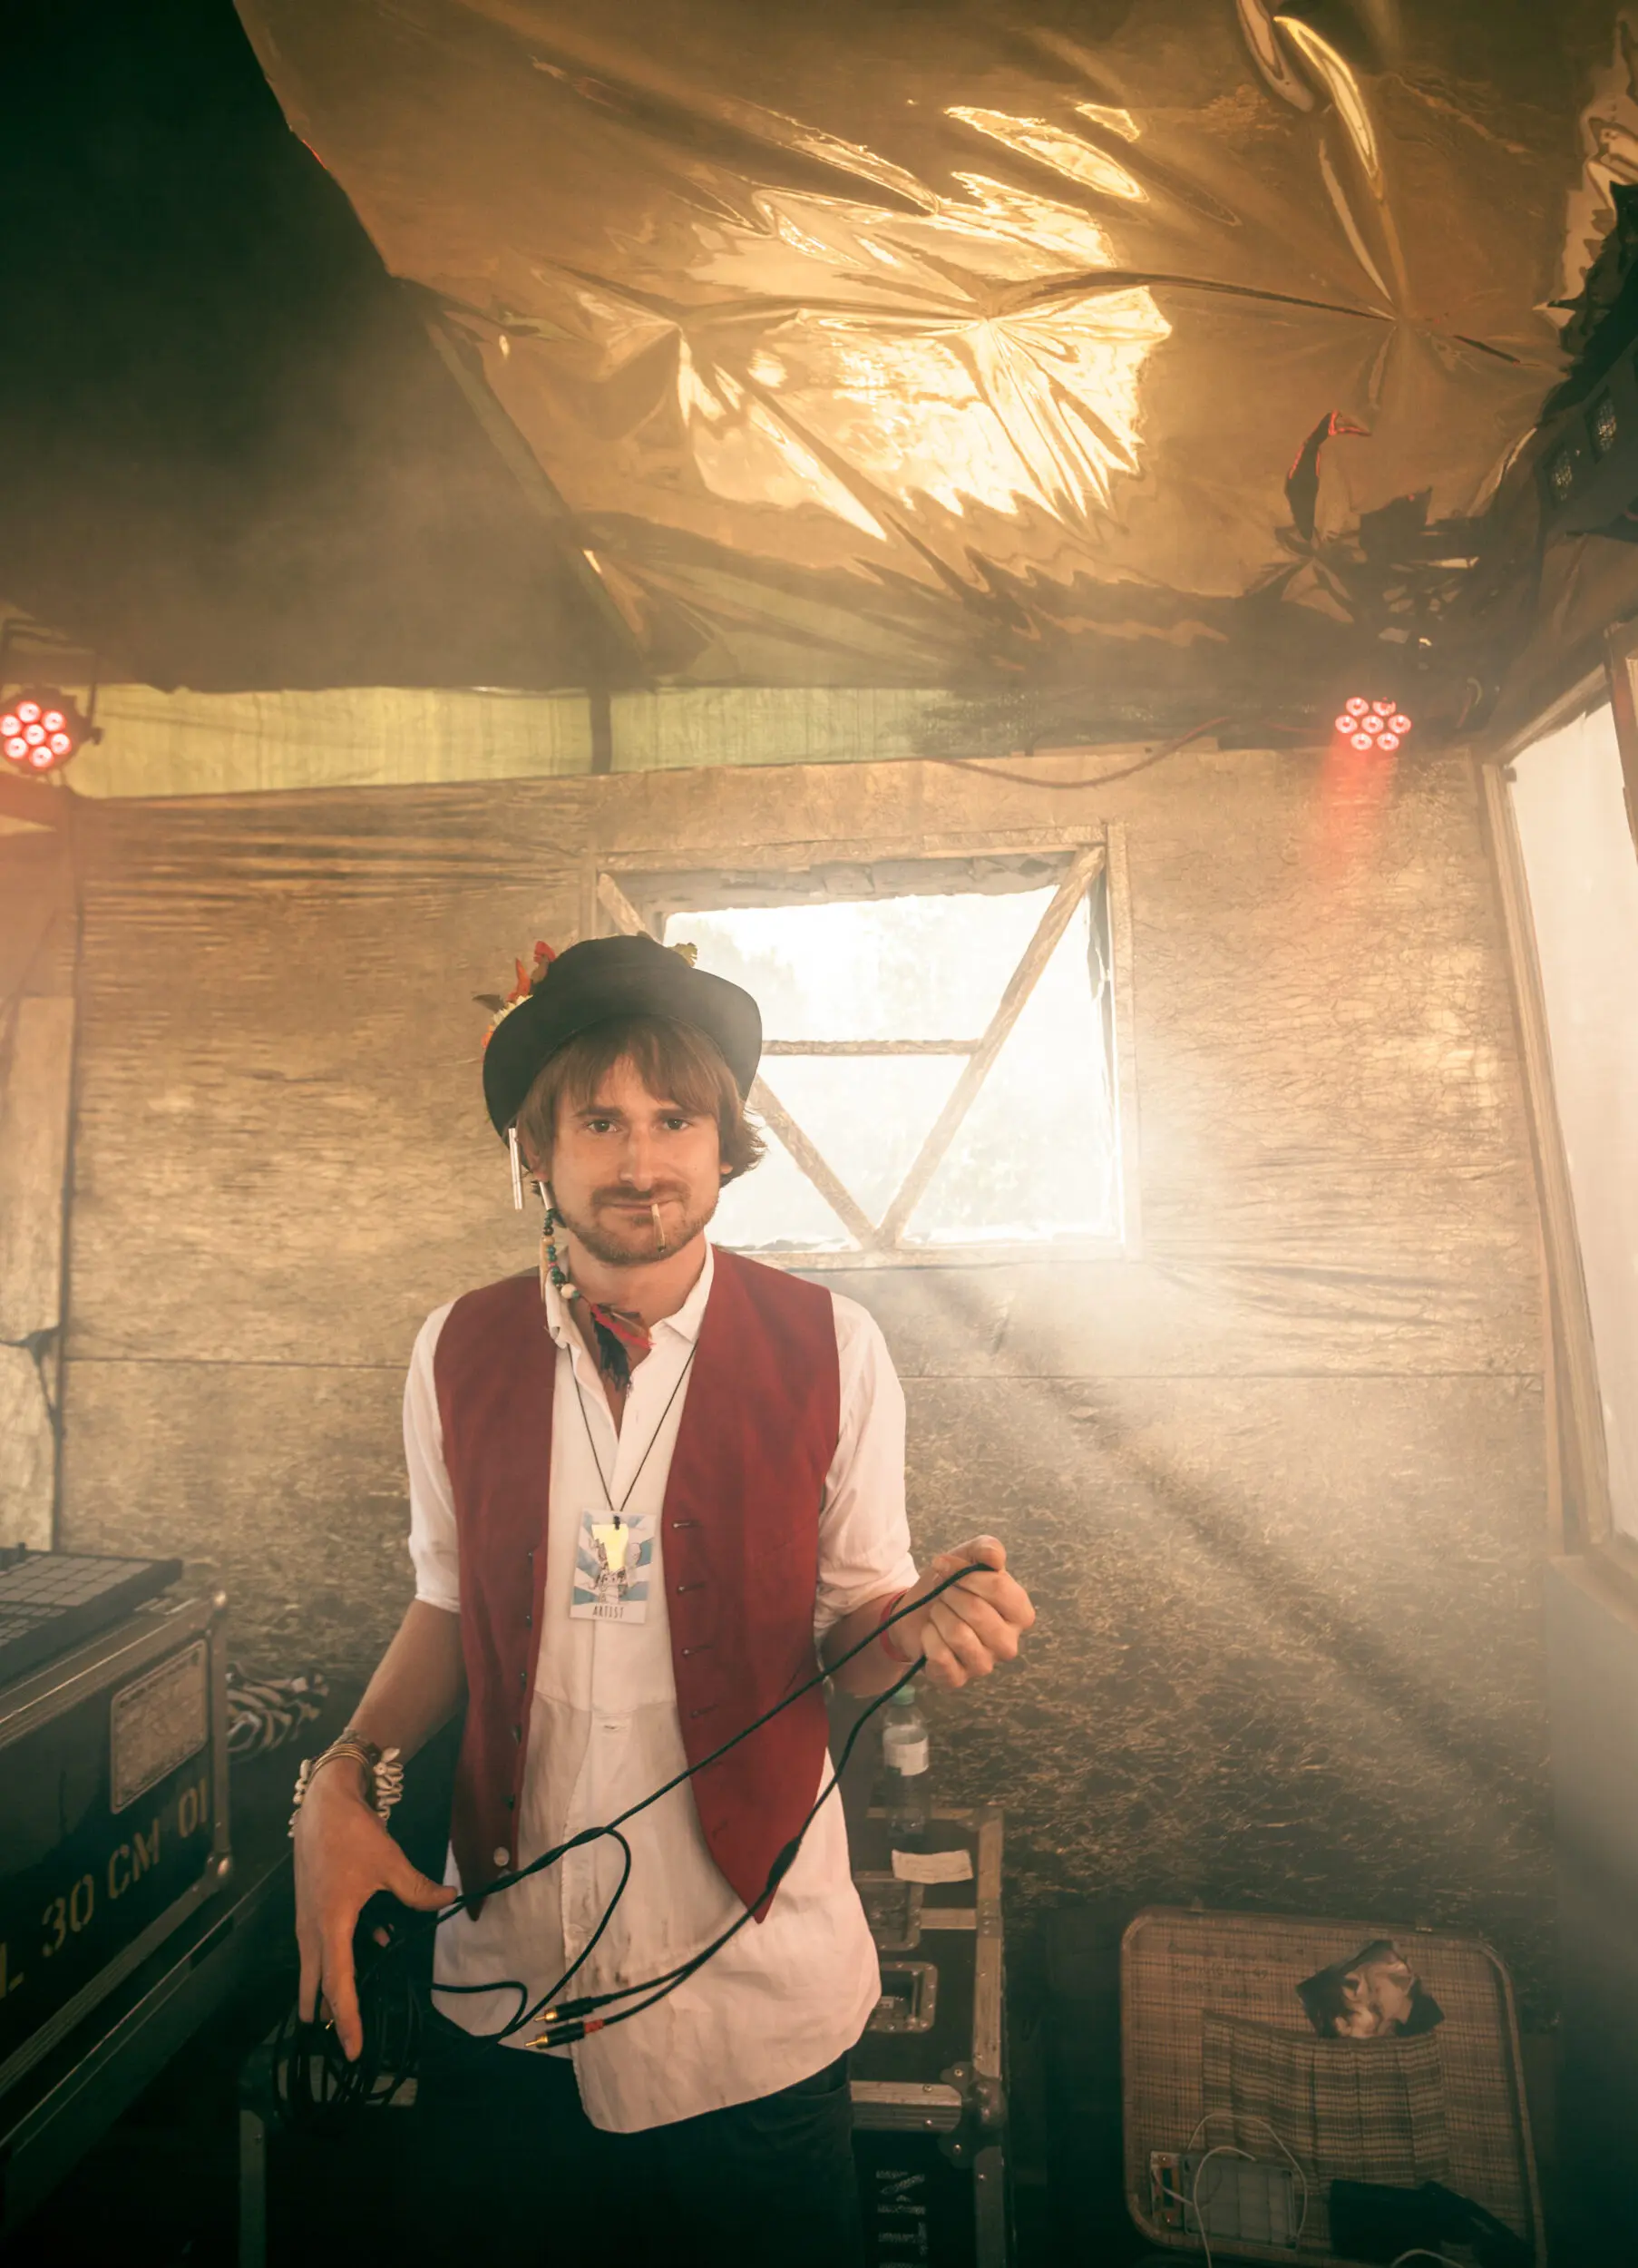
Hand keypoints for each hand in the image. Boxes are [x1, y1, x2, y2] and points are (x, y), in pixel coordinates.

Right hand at [293, 1758, 454, 2059]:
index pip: (339, 1984)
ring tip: (340, 2012)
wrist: (322, 1805)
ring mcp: (306, 1919)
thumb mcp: (390, 1862)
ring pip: (315, 1966)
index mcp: (332, 1925)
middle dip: (330, 2014)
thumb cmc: (353, 1834)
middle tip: (341, 2042)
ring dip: (328, 1988)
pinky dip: (337, 1955)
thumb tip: (449, 1898)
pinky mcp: (308, 1907)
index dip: (348, 2018)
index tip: (353, 2048)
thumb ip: (417, 1889)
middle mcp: (313, 1929)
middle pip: (318, 1983)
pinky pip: (321, 1943)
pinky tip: (373, 1942)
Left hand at [893, 1535, 1034, 1691]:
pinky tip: (931, 1633)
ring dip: (939, 1615)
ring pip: (959, 1635)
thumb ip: (986, 1549)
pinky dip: (928, 1638)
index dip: (968, 1575)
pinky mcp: (958, 1679)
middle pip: (977, 1612)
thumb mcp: (968, 1557)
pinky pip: (940, 1657)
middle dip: (950, 1595)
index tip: (947, 1567)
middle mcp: (1008, 1644)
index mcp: (1020, 1613)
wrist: (917, 1613)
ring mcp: (984, 1664)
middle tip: (944, 1593)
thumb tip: (995, 1558)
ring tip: (939, 1613)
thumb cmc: (952, 1585)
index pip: (1000, 1589)